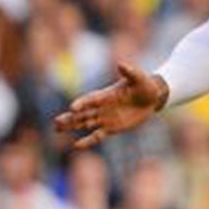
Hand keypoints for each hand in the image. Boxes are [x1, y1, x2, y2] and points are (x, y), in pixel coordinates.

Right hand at [53, 61, 167, 148]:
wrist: (152, 98)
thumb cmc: (144, 85)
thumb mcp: (139, 78)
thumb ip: (130, 72)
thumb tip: (121, 63)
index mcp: (106, 94)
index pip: (91, 99)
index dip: (82, 103)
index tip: (73, 108)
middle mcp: (102, 107)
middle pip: (82, 113)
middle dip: (70, 117)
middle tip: (56, 122)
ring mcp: (105, 118)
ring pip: (84, 123)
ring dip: (72, 126)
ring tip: (57, 129)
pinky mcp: (111, 128)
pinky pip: (97, 136)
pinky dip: (87, 141)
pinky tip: (76, 145)